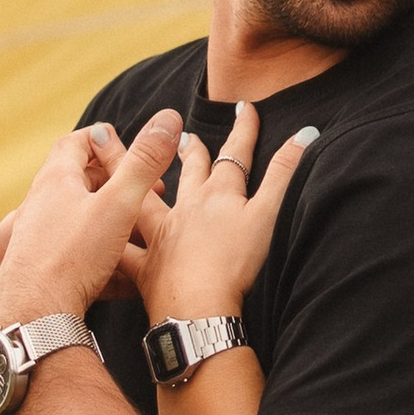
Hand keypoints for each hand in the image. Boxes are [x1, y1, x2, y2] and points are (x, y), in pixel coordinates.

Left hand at [0, 111, 184, 325]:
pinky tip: (121, 272)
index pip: (76, 143)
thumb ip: (144, 163)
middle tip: (146, 191)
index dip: (103, 140)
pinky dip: (99, 253)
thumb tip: (168, 118)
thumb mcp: (118, 205)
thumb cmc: (72, 258)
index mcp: (56, 181)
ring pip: (77, 218)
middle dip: (114, 182)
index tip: (129, 148)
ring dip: (108, 219)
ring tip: (138, 231)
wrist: (33, 318)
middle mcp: (40, 205)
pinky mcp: (40, 269)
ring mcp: (37, 238)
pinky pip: (74, 252)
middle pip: (77, 180)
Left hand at [137, 105, 318, 329]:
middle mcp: (185, 209)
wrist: (197, 307)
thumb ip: (284, 173)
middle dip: (190, 151)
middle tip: (182, 134)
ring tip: (133, 164)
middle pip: (189, 172)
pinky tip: (107, 238)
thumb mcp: (266, 214)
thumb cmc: (234, 263)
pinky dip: (119, 244)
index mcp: (216, 195)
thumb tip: (306, 133)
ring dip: (142, 179)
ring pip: (147, 200)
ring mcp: (161, 236)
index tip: (245, 107)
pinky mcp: (146, 267)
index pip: (233, 155)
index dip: (243, 130)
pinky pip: (127, 252)